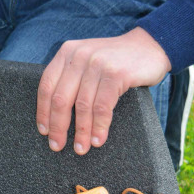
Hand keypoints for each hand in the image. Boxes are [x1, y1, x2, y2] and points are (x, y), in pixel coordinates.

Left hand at [36, 27, 171, 154]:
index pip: (46, 87)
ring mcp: (97, 63)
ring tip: (81, 148)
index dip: (43, 112)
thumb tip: (55, 117)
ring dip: (81, 132)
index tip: (44, 132)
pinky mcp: (116, 73)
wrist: (150, 46)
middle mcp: (79, 56)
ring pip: (82, 106)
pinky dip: (99, 126)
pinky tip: (98, 139)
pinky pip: (102, 106)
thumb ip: (71, 79)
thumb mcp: (87, 62)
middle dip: (58, 127)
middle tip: (57, 146)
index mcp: (66, 53)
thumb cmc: (115, 61)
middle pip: (61, 99)